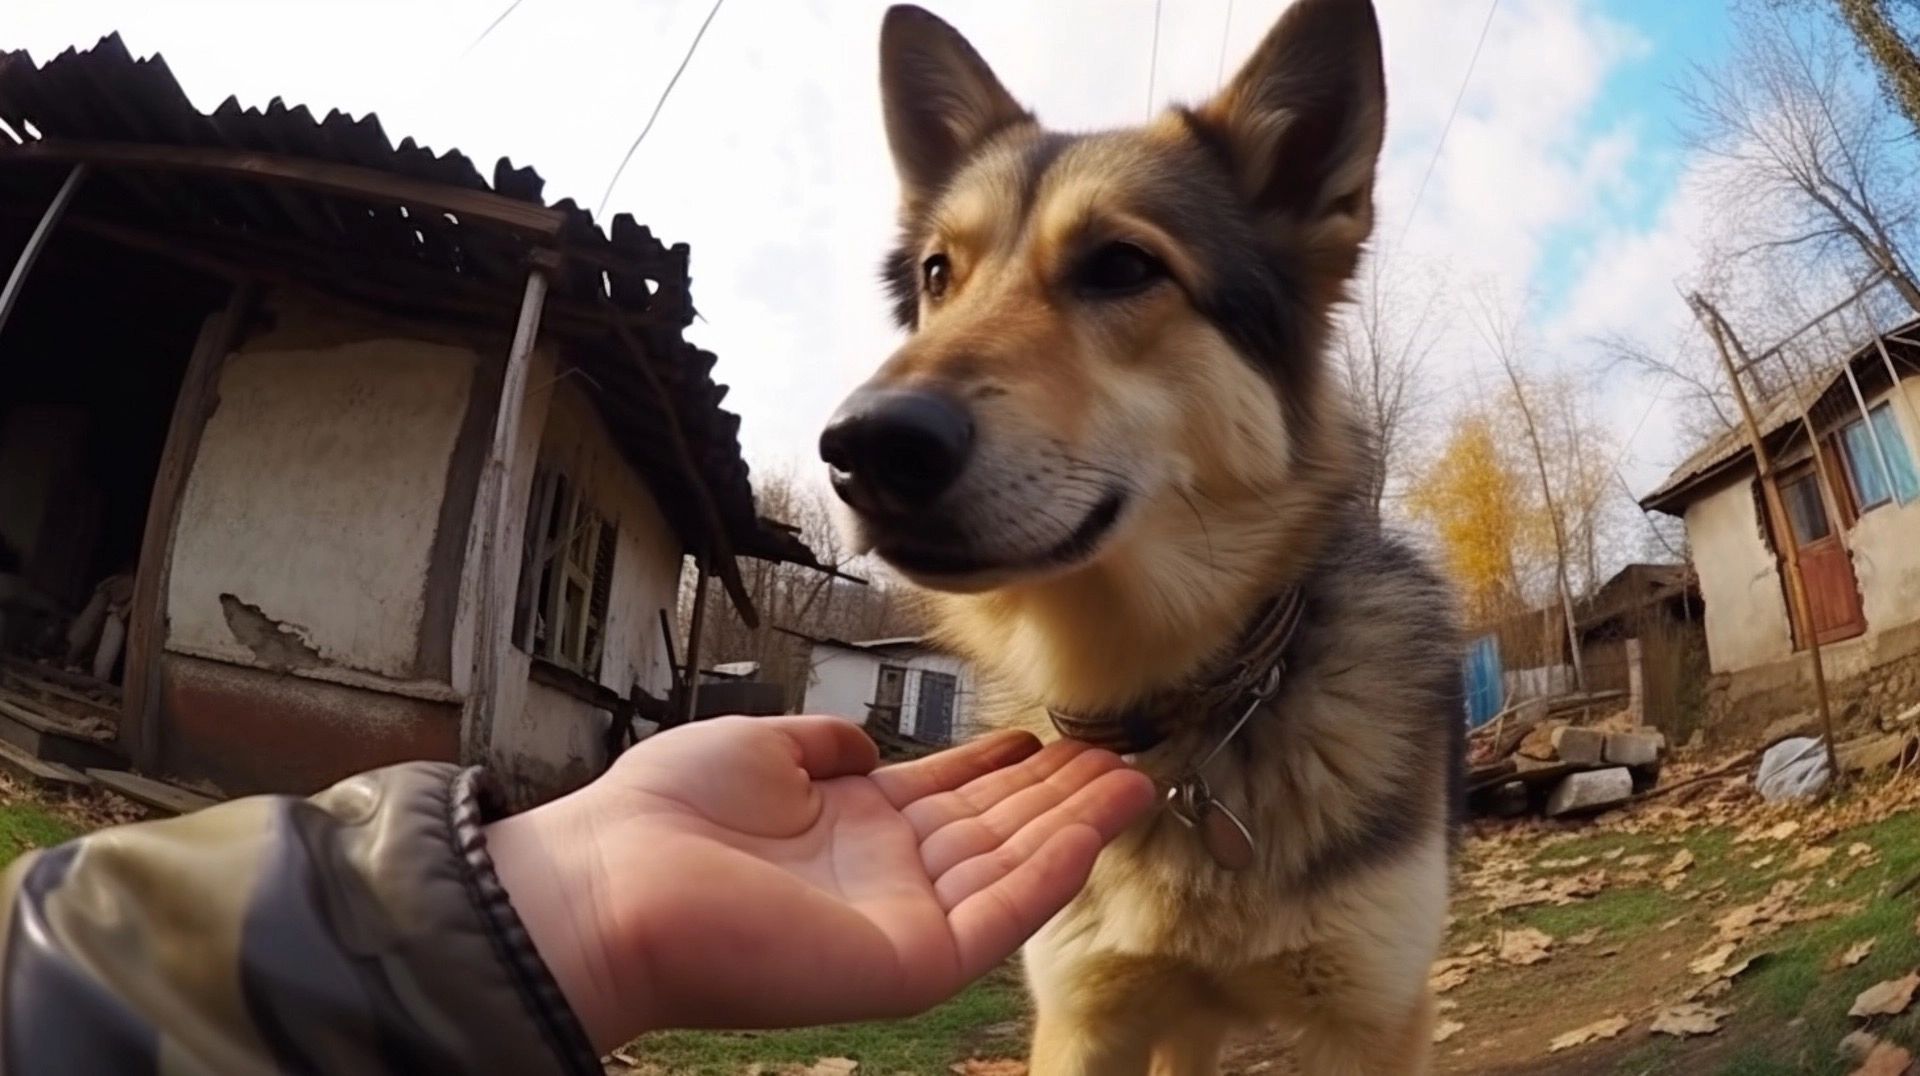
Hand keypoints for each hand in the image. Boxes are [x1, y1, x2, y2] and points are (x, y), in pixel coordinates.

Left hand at [487, 716, 1154, 1049]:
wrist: (611, 883)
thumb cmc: (662, 818)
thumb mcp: (759, 750)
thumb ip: (824, 745)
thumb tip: (867, 743)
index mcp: (850, 826)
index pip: (951, 795)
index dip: (1006, 765)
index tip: (1054, 733)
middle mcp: (885, 874)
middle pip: (996, 829)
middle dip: (1060, 790)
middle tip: (1123, 750)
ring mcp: (901, 920)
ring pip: (1012, 868)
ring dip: (1075, 825)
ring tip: (1135, 778)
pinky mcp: (909, 962)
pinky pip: (999, 917)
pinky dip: (1051, 873)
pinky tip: (1093, 829)